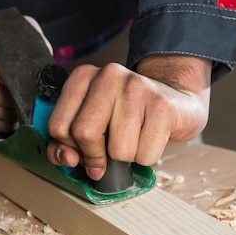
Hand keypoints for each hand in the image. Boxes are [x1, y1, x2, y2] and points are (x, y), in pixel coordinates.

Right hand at [0, 16, 48, 132]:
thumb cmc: (7, 49)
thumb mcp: (22, 35)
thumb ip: (34, 44)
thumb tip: (46, 71)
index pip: (1, 74)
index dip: (22, 82)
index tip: (35, 83)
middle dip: (20, 100)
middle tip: (33, 97)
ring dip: (13, 113)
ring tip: (22, 104)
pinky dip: (2, 124)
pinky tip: (9, 115)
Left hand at [46, 55, 211, 180]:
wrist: (177, 101)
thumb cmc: (129, 116)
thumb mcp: (92, 122)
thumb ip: (67, 143)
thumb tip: (67, 159)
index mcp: (84, 76)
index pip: (58, 125)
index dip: (69, 149)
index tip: (82, 153)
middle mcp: (108, 75)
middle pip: (85, 133)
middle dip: (95, 156)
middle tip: (106, 158)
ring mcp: (137, 87)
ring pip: (118, 150)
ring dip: (126, 157)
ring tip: (134, 140)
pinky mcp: (162, 106)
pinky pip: (145, 155)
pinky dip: (147, 157)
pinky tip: (151, 138)